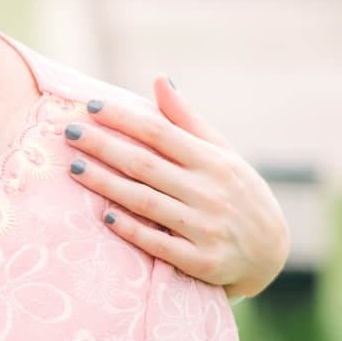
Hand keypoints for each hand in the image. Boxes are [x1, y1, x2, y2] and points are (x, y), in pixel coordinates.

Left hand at [62, 75, 290, 298]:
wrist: (272, 252)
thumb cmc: (237, 192)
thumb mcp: (221, 154)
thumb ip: (187, 120)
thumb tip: (160, 79)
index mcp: (213, 161)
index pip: (159, 132)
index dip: (123, 118)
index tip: (90, 106)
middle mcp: (211, 192)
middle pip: (145, 165)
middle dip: (103, 146)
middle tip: (68, 133)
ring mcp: (207, 228)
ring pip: (146, 202)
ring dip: (107, 185)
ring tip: (75, 168)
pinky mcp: (203, 261)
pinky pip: (160, 245)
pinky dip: (133, 230)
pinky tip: (105, 216)